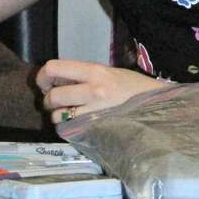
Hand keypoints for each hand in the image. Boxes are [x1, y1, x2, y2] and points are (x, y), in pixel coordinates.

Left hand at [36, 59, 164, 123]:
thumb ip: (83, 75)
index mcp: (94, 70)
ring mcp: (94, 112)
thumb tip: (56, 80)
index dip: (44, 77)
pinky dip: (69, 127)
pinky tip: (80, 123)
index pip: (54, 68)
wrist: (155, 104)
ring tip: (71, 114)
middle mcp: (92, 90)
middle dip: (49, 101)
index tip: (48, 83)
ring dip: (59, 116)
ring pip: (57, 116)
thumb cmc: (131, 86)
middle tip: (57, 102)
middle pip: (52, 96)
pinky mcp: (96, 129)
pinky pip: (69, 130)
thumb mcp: (107, 72)